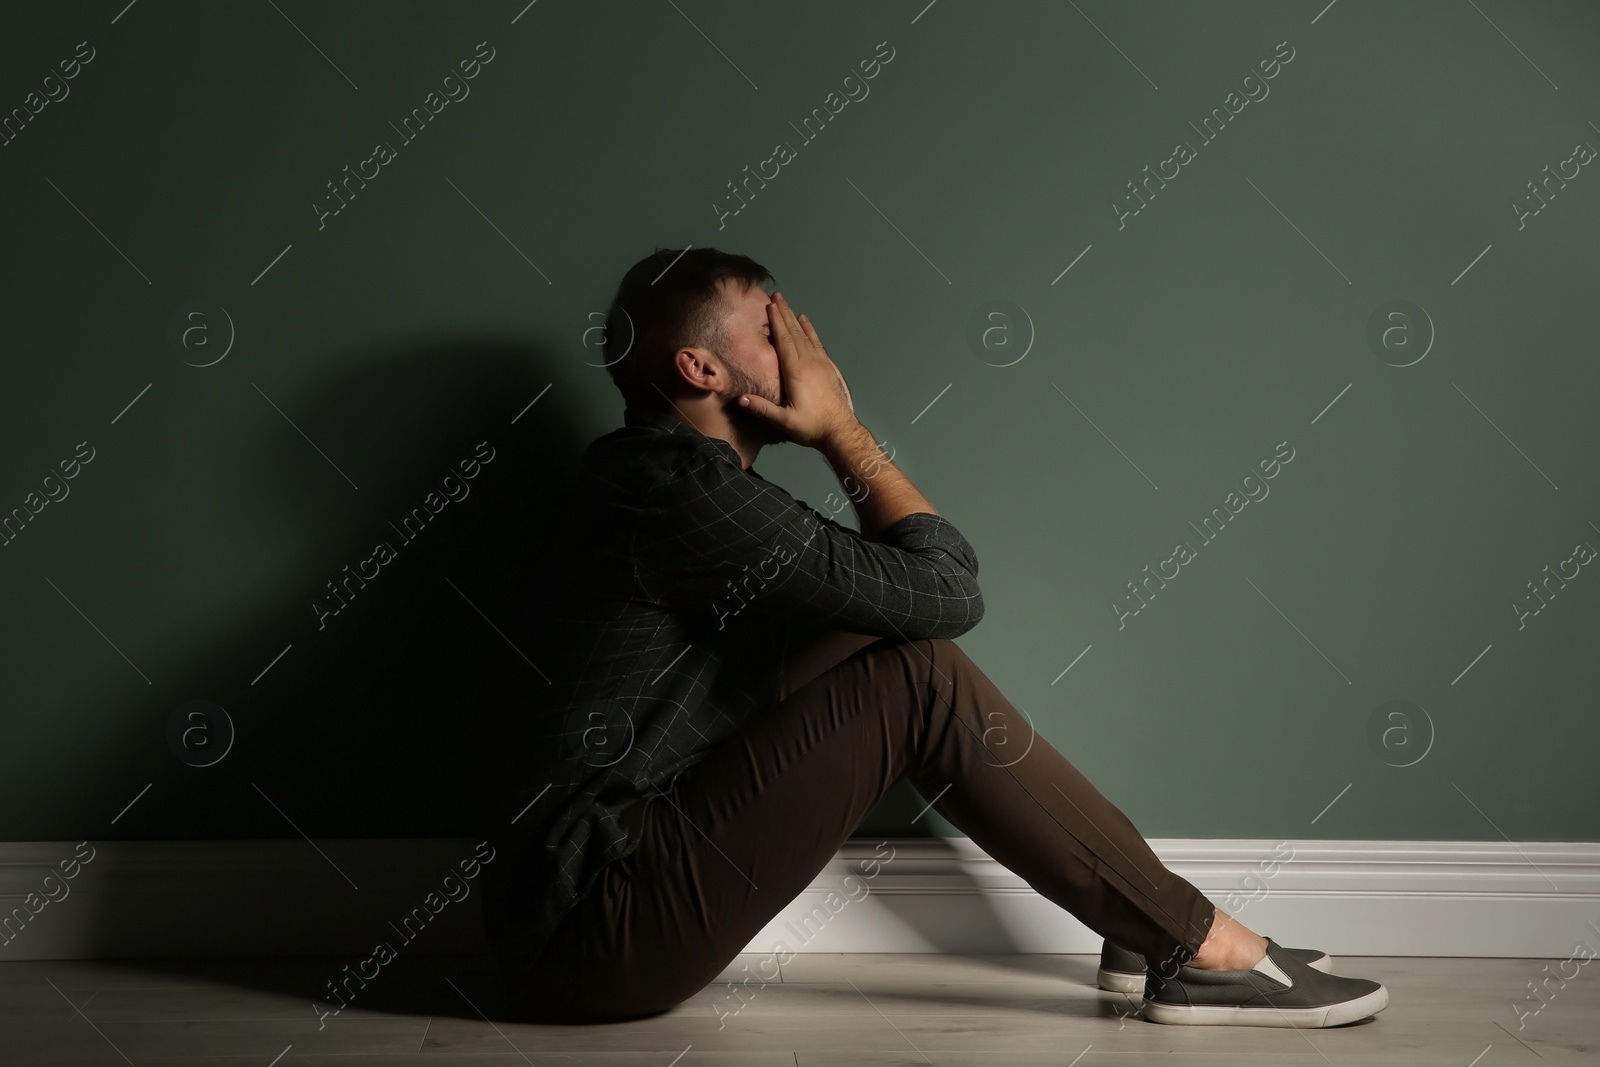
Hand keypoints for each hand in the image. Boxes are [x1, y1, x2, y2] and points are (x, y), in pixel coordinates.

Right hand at [738, 291, 856, 449]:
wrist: (840, 431)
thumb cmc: (812, 427)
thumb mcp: (784, 421)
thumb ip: (762, 409)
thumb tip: (740, 399)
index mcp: (797, 372)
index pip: (784, 341)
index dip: (777, 322)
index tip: (770, 306)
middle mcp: (810, 363)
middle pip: (795, 332)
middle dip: (785, 314)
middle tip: (777, 297)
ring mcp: (821, 364)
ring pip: (807, 336)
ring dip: (796, 320)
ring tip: (789, 307)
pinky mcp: (829, 369)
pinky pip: (818, 344)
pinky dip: (811, 332)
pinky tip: (808, 326)